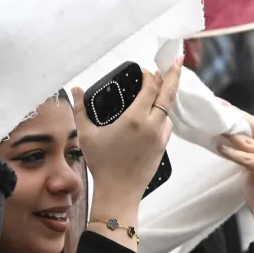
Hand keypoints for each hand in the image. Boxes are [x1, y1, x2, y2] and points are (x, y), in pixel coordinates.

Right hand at [71, 58, 181, 210]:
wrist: (119, 192)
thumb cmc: (102, 165)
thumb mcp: (86, 135)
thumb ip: (80, 109)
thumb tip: (75, 89)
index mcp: (135, 119)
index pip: (151, 87)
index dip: (150, 75)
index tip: (145, 70)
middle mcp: (152, 125)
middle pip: (168, 93)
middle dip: (173, 74)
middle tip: (177, 60)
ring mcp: (160, 137)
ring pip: (168, 110)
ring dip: (164, 98)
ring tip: (157, 90)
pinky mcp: (163, 147)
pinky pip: (167, 125)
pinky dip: (163, 115)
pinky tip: (153, 115)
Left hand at [217, 115, 253, 252]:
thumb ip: (248, 156)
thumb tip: (231, 142)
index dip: (244, 116)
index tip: (226, 109)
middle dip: (239, 117)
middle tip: (219, 111)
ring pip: (251, 140)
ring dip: (231, 134)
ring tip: (215, 128)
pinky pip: (247, 158)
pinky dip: (232, 152)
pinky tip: (220, 148)